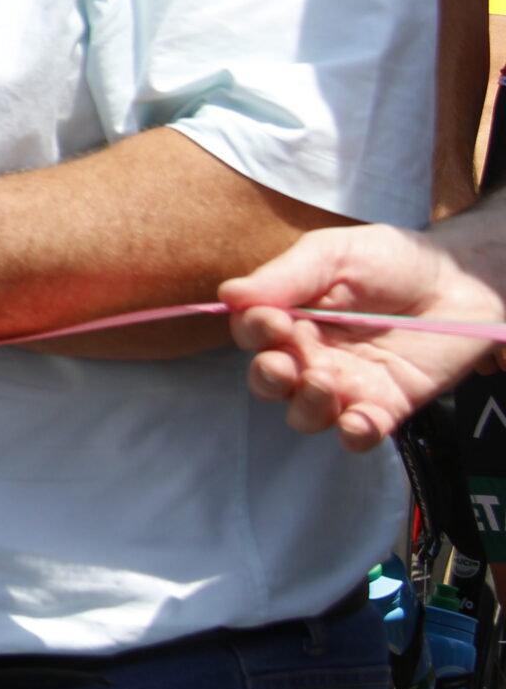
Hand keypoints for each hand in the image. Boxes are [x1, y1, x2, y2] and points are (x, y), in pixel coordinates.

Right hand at [222, 222, 505, 449]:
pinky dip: (353, 434)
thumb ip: (285, 276)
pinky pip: (359, 434)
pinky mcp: (385, 405)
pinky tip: (356, 421)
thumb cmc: (391, 260)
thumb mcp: (334, 254)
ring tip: (324, 382)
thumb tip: (229, 295)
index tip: (271, 320)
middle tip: (287, 363)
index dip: (254, 332)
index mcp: (290, 316)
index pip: (252, 334)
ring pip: (305, 414)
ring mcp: (346, 384)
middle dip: (269, 377)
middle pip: (269, 382)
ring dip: (306, 405)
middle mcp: (310, 354)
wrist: (458, 280)